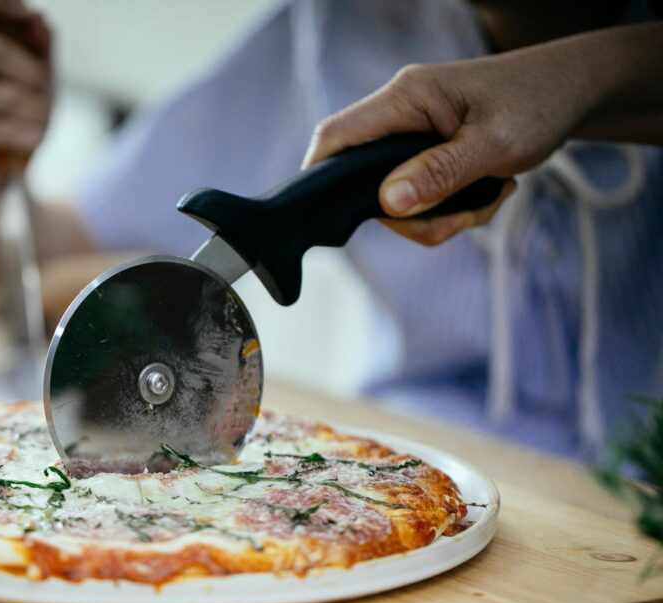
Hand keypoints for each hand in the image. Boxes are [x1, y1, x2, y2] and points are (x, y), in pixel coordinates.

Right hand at [0, 3, 51, 188]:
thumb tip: (40, 17)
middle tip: (47, 90)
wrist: (7, 170)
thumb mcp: (41, 79)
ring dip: (35, 110)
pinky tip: (35, 138)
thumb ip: (42, 46)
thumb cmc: (23, 116)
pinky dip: (24, 132)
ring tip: (45, 121)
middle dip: (30, 72)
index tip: (25, 12)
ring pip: (3, 94)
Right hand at [302, 46, 598, 244]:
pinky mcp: (427, 152)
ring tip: (490, 198)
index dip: (321, 177)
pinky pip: (420, 195)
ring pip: (397, 197)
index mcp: (406, 98)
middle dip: (411, 216)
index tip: (332, 218)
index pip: (336, 136)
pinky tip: (487, 192)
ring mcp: (412, 133)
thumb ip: (439, 174)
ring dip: (440, 215)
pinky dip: (451, 209)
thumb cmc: (538, 103)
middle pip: (366, 182)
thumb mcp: (494, 144)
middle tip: (461, 217)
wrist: (575, 91)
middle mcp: (400, 114)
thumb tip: (388, 204)